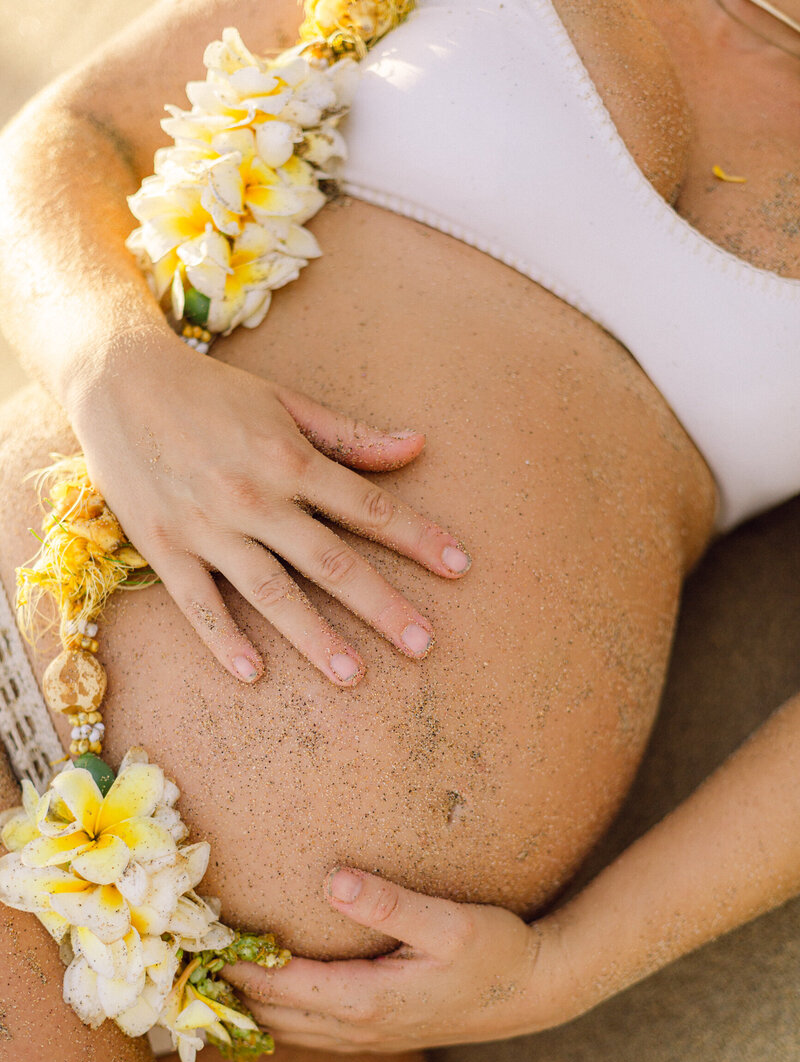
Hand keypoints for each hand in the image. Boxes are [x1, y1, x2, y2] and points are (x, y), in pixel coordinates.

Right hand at [71, 330, 470, 686]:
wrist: (119, 379)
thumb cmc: (212, 392)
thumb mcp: (285, 403)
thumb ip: (350, 436)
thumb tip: (417, 446)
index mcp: (289, 458)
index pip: (367, 507)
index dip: (417, 538)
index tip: (459, 567)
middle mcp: (254, 496)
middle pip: (330, 561)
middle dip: (382, 605)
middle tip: (423, 644)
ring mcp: (208, 526)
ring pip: (271, 592)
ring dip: (315, 638)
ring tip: (355, 677)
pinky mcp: (164, 546)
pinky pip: (198, 603)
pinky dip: (224, 639)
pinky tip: (255, 674)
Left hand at [223, 869, 576, 1052]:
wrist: (534, 993)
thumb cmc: (496, 953)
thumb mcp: (450, 922)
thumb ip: (390, 904)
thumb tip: (332, 879)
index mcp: (367, 1000)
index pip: (280, 986)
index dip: (234, 963)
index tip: (195, 936)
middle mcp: (359, 1027)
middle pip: (271, 1015)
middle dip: (227, 986)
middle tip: (186, 949)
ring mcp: (368, 1035)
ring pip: (287, 1029)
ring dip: (248, 1003)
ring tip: (209, 969)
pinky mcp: (378, 1030)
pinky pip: (309, 1030)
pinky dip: (277, 1012)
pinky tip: (267, 990)